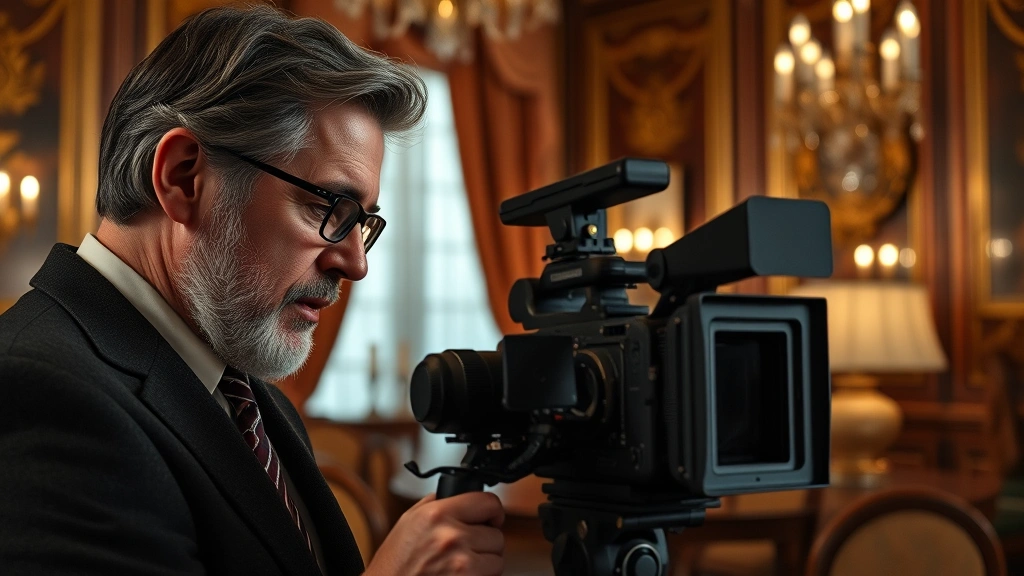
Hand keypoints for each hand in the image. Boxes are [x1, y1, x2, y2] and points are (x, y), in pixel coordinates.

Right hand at [363, 491, 504, 575]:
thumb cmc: (394, 563)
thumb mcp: (409, 521)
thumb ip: (436, 504)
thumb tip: (459, 495)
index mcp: (437, 515)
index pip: (488, 502)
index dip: (492, 511)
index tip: (492, 517)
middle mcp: (451, 537)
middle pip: (496, 534)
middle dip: (486, 541)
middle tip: (469, 547)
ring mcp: (461, 564)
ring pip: (498, 558)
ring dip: (486, 562)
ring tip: (463, 564)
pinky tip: (462, 575)